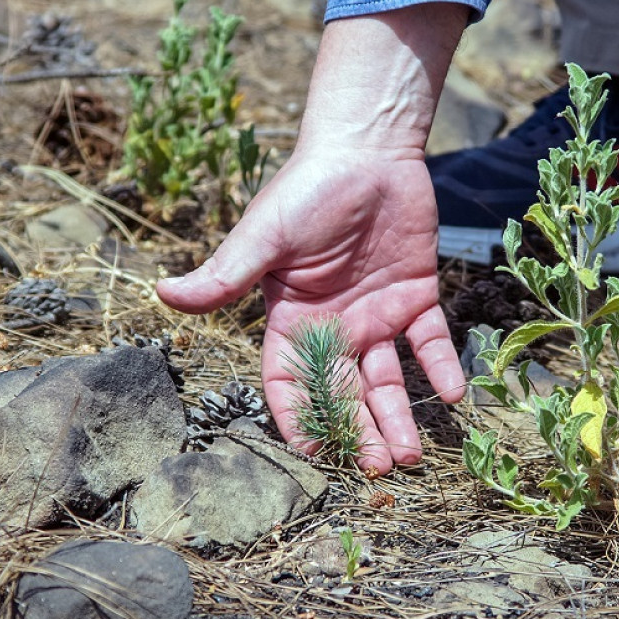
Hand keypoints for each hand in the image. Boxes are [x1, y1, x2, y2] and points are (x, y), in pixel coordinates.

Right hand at [156, 4, 469, 474]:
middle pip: (345, 392)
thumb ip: (226, 274)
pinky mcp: (417, 296)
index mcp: (292, 319)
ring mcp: (377, 314)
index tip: (314, 454)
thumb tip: (164, 294)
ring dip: (399, 417)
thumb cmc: (307, 189)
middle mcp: (335, 326)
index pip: (289, 381)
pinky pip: (432, 342)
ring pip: (389, 379)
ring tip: (412, 456)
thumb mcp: (265, 236)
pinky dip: (443, 368)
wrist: (368, 149)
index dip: (298, 417)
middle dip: (359, 432)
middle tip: (378, 469)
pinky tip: (454, 397)